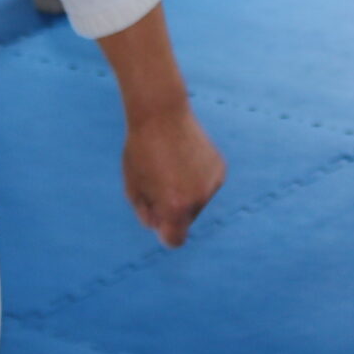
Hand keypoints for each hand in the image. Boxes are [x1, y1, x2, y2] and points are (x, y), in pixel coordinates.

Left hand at [121, 103, 226, 247]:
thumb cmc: (141, 151)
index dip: (164, 232)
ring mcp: (212, 183)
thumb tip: (162, 226)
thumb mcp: (133, 188)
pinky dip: (196, 178)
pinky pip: (206, 184)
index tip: (158, 217)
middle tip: (158, 181)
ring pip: (197, 202)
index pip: (175, 240)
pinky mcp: (220, 168)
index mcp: (175, 207)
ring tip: (171, 165)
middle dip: (174, 209)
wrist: (161, 112)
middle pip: (186, 220)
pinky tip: (184, 157)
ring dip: (185, 192)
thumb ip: (147, 214)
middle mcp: (198, 198)